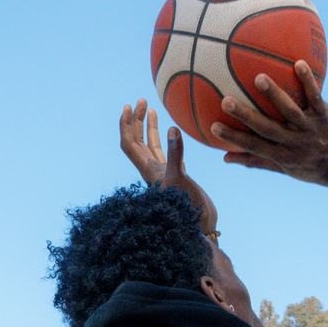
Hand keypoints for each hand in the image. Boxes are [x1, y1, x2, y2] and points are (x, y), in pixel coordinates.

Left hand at [120, 100, 217, 235]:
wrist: (202, 225)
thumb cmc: (188, 207)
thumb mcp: (180, 178)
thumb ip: (175, 153)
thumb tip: (172, 128)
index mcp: (148, 170)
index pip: (129, 144)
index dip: (125, 125)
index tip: (128, 106)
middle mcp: (153, 171)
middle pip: (137, 141)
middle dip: (137, 121)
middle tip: (141, 101)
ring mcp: (165, 173)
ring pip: (151, 146)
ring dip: (149, 128)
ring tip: (151, 109)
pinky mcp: (177, 176)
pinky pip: (167, 153)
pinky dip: (167, 140)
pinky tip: (171, 131)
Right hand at [210, 62, 327, 187]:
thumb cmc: (309, 167)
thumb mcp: (283, 169)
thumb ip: (256, 161)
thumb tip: (226, 158)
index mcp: (282, 156)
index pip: (254, 146)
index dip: (234, 138)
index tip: (213, 127)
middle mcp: (294, 143)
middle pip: (266, 129)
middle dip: (246, 116)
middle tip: (226, 101)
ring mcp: (310, 129)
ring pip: (290, 111)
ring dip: (274, 95)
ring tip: (258, 79)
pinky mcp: (325, 117)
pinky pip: (316, 97)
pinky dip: (308, 82)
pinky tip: (298, 63)